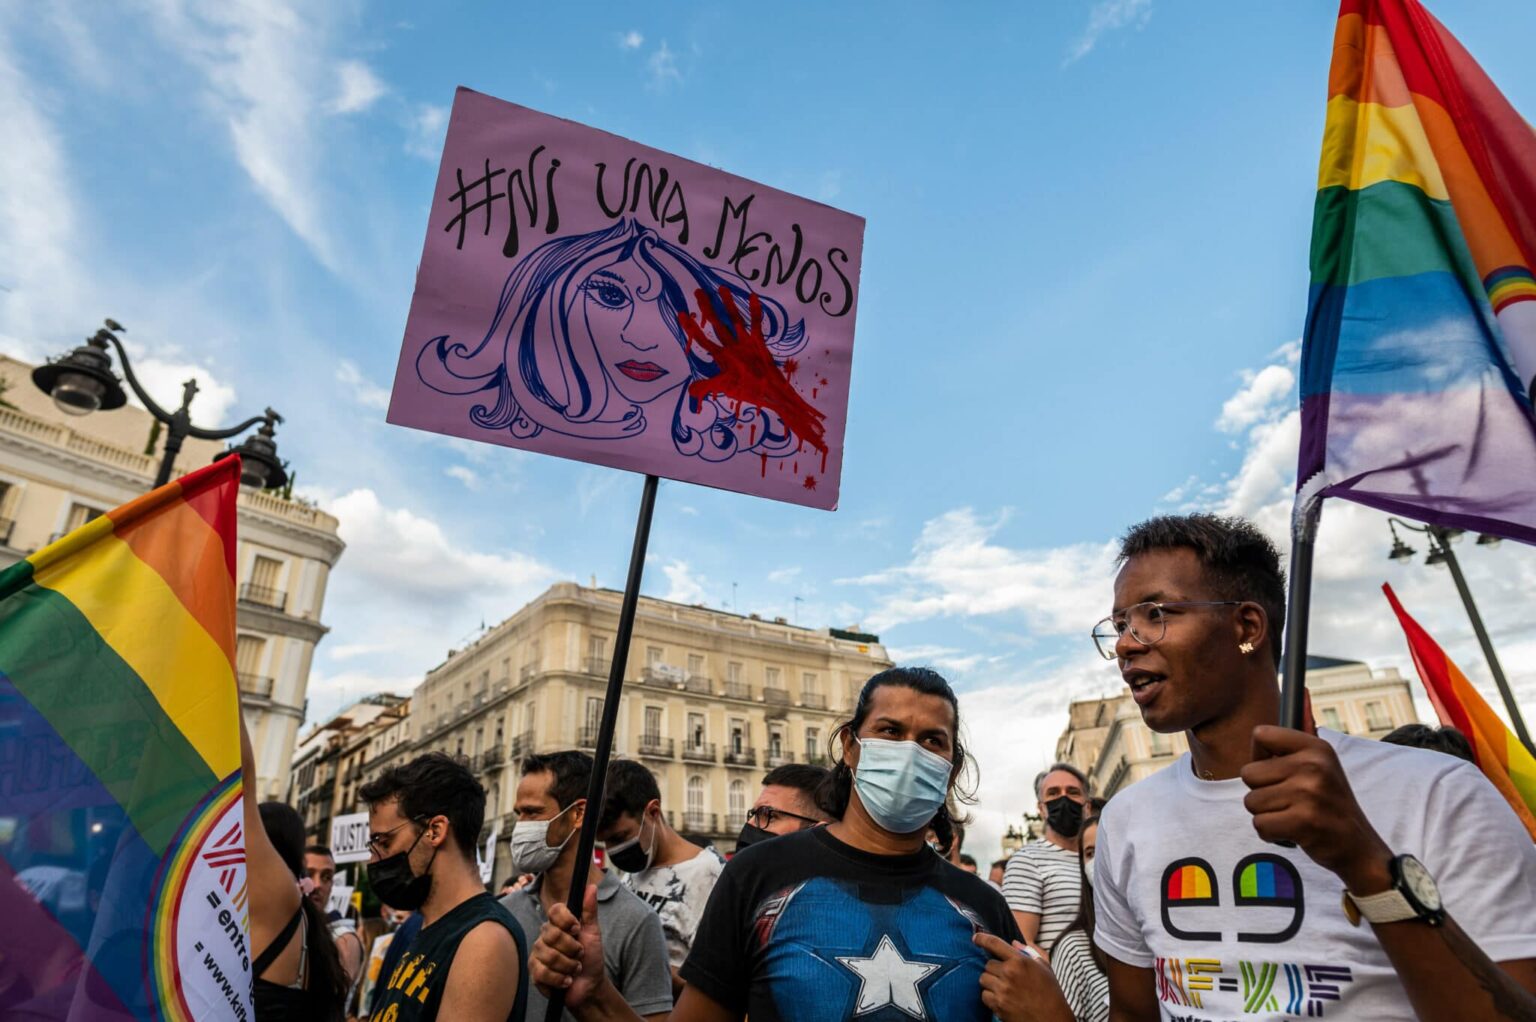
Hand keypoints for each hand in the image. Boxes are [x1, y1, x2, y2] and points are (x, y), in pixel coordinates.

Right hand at [529, 884, 607, 1005]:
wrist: (590, 986)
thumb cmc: (591, 958)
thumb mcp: (593, 933)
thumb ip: (590, 910)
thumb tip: (591, 886)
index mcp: (558, 924)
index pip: (555, 911)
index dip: (566, 920)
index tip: (578, 929)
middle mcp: (545, 937)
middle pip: (553, 934)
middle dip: (573, 948)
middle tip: (580, 954)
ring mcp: (538, 954)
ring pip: (550, 955)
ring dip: (569, 966)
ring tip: (575, 969)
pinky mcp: (535, 973)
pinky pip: (543, 973)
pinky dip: (560, 979)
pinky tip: (566, 981)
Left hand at [974, 932, 1072, 1021]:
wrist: (1053, 1019)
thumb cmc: (1051, 992)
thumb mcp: (1045, 967)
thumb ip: (1029, 952)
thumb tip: (1013, 943)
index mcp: (1020, 961)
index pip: (994, 944)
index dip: (982, 938)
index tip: (975, 938)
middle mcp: (1009, 973)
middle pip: (988, 964)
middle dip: (995, 969)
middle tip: (1006, 976)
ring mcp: (1002, 990)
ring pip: (984, 979)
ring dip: (991, 982)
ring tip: (1004, 987)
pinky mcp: (998, 1005)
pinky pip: (984, 995)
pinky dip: (990, 996)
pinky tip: (1002, 998)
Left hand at [1242, 726, 1393, 891]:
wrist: (1358, 847)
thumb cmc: (1327, 806)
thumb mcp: (1318, 768)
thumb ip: (1285, 755)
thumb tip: (1252, 755)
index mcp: (1316, 748)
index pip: (1261, 735)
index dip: (1259, 758)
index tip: (1277, 773)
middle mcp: (1313, 765)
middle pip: (1248, 773)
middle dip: (1261, 792)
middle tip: (1288, 802)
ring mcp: (1309, 793)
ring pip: (1251, 801)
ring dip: (1265, 814)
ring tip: (1292, 816)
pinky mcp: (1304, 821)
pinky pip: (1260, 824)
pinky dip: (1270, 834)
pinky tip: (1291, 832)